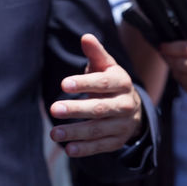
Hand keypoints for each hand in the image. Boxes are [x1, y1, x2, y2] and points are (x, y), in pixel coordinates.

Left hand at [49, 34, 141, 156]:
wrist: (132, 108)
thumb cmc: (111, 82)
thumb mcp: (106, 66)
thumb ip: (95, 53)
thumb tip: (86, 37)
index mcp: (122, 82)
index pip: (103, 83)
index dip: (84, 84)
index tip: (63, 84)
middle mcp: (125, 104)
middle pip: (100, 108)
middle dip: (77, 109)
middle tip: (54, 109)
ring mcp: (122, 125)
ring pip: (98, 129)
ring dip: (76, 132)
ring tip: (54, 133)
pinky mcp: (117, 140)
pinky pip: (101, 146)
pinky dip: (85, 149)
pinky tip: (68, 149)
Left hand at [160, 34, 186, 100]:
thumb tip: (184, 44)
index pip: (185, 48)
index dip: (170, 47)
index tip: (163, 45)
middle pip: (180, 64)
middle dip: (169, 58)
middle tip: (166, 53)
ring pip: (182, 78)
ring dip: (174, 70)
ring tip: (173, 64)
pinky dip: (183, 82)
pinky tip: (183, 76)